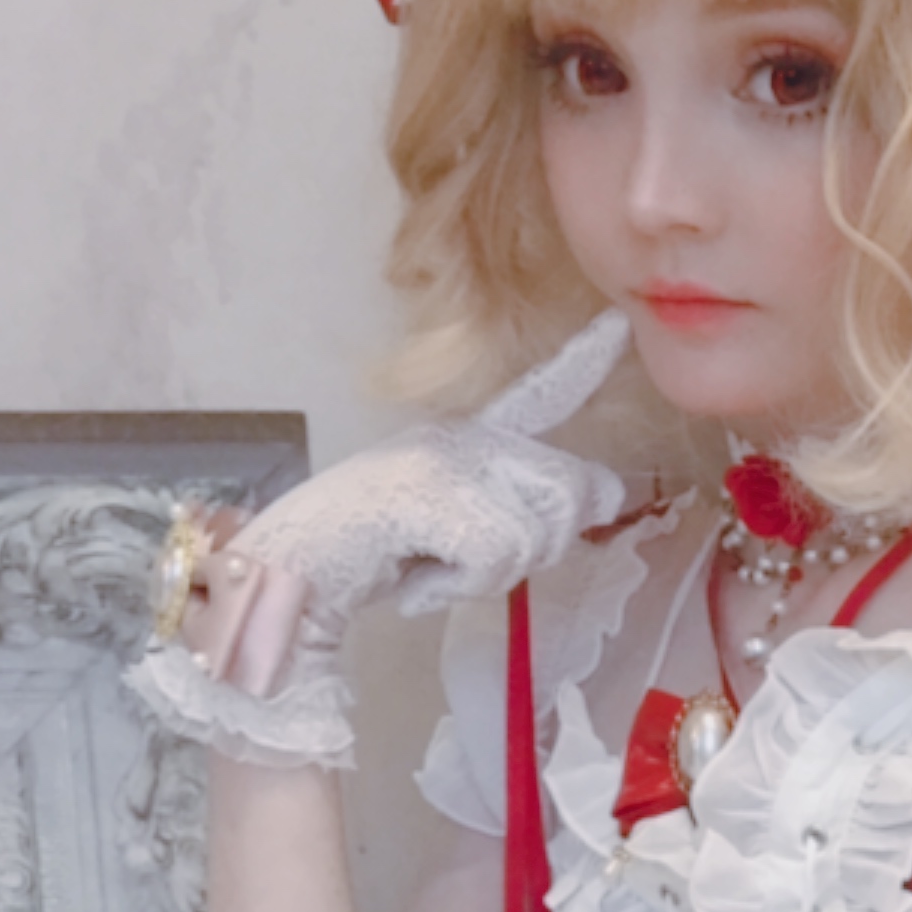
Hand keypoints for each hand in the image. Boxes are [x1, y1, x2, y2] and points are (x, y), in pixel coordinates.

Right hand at [179, 312, 631, 691]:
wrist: (293, 577)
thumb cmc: (379, 558)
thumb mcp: (472, 537)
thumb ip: (536, 513)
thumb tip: (610, 495)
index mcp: (468, 438)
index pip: (537, 397)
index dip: (579, 362)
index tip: (618, 325)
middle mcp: (460, 434)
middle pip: (568, 494)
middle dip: (536, 548)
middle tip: (466, 561)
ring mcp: (441, 458)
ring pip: (537, 535)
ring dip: (491, 575)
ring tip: (431, 563)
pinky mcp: (424, 492)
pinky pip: (494, 558)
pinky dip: (457, 586)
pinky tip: (413, 578)